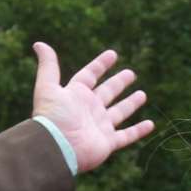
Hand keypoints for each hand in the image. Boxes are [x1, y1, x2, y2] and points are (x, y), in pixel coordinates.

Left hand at [31, 42, 154, 173]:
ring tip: (142, 94)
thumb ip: (48, 66)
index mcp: (76, 94)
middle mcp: (89, 109)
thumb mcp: (48, 87)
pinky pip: (127, 136)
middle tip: (131, 73)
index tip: (113, 54)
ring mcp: (99, 126)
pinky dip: (139, 131)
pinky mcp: (107, 142)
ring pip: (119, 112)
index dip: (100, 64)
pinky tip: (151, 124)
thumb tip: (38, 43)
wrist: (56, 147)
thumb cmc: (52, 118)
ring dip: (130, 104)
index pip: (90, 75)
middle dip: (119, 83)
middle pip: (107, 92)